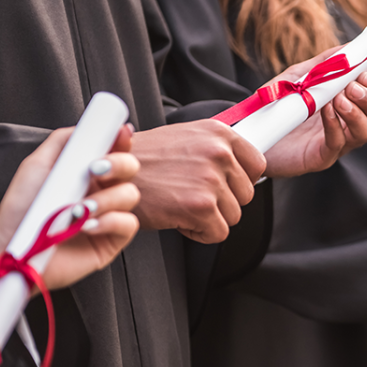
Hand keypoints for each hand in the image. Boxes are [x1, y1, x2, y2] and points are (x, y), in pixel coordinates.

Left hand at [0, 127, 141, 290]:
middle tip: (95, 170)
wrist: (12, 247)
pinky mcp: (111, 240)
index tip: (121, 133)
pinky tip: (88, 226)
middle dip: (119, 164)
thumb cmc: (20, 210)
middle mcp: (101, 191)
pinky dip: (111, 221)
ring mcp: (108, 215)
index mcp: (87, 172)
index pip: (115, 149)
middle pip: (131, 168)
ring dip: (107, 198)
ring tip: (80, 209)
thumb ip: (62, 141)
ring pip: (131, 195)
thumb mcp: (37, 165)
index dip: (122, 139)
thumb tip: (87, 127)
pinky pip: (129, 224)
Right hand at [131, 120, 264, 243]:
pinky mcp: (201, 207)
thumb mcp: (185, 139)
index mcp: (218, 133)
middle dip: (222, 202)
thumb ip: (215, 150)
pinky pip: (218, 233)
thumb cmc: (143, 159)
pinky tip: (177, 217)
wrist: (108, 173)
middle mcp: (219, 153)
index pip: (258, 164)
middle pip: (246, 195)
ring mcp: (211, 179)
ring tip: (181, 203)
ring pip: (233, 216)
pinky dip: (198, 232)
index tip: (225, 185)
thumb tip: (241, 168)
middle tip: (191, 194)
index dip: (241, 181)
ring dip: (208, 217)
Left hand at [261, 51, 366, 177]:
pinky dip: (335, 124)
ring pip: (366, 133)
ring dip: (357, 113)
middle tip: (353, 87)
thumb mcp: (299, 78)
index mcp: (349, 107)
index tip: (365, 73)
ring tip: (338, 98)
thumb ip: (324, 63)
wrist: (251, 135)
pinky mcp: (320, 157)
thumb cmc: (277, 106)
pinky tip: (326, 110)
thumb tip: (349, 47)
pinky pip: (338, 143)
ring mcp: (336, 144)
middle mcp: (348, 127)